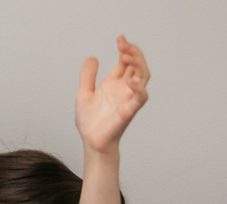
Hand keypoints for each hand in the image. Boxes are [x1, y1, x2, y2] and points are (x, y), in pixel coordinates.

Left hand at [76, 35, 149, 153]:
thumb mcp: (84, 94)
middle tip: (122, 44)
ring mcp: (128, 98)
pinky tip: (130, 80)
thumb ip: (88, 76)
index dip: (125, 48)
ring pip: (143, 77)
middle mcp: (123, 88)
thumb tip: (92, 57)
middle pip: (137, 65)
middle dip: (133, 52)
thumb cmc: (90, 121)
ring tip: (127, 56)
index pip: (125, 61)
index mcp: (113, 83)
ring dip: (138, 64)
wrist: (91, 141)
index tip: (120, 38)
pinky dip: (138, 88)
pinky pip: (140, 98)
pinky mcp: (129, 111)